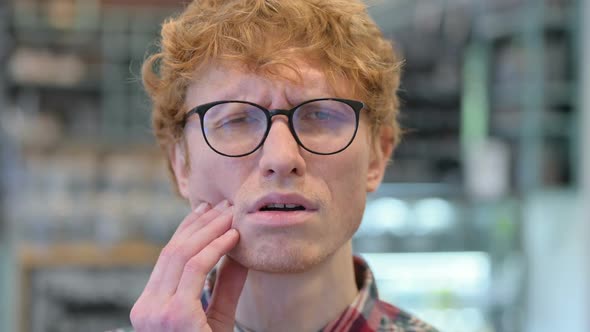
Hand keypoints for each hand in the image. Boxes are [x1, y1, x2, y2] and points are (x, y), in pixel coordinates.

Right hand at [130, 201, 247, 331]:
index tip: (207, 211)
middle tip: (224, 204)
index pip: (168, 258)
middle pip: (173, 251)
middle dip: (201, 223)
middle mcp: (146, 307)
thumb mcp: (216, 316)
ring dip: (210, 229)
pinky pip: (196, 268)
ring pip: (183, 254)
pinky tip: (233, 236)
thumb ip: (225, 288)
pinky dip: (216, 248)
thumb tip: (239, 254)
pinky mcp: (176, 314)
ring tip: (232, 214)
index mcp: (149, 306)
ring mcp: (158, 311)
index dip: (187, 230)